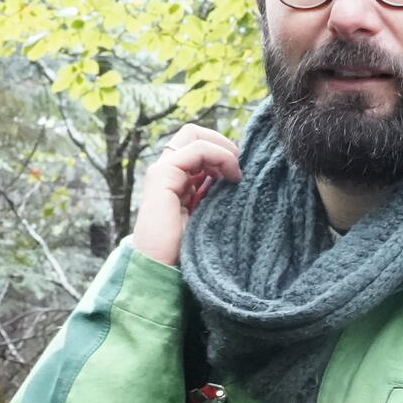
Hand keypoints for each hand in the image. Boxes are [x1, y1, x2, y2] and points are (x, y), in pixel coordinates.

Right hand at [131, 124, 240, 267]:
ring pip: (195, 135)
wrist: (161, 269)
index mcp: (178, 180)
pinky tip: (231, 175)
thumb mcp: (208, 214)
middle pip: (194, 133)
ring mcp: (163, 171)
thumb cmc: (186, 251)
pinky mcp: (163, 175)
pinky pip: (196, 148)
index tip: (241, 172)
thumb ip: (216, 192)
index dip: (223, 151)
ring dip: (223, 148)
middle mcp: (168, 171)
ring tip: (237, 172)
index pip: (200, 147)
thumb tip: (240, 173)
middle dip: (222, 142)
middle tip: (240, 165)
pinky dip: (219, 154)